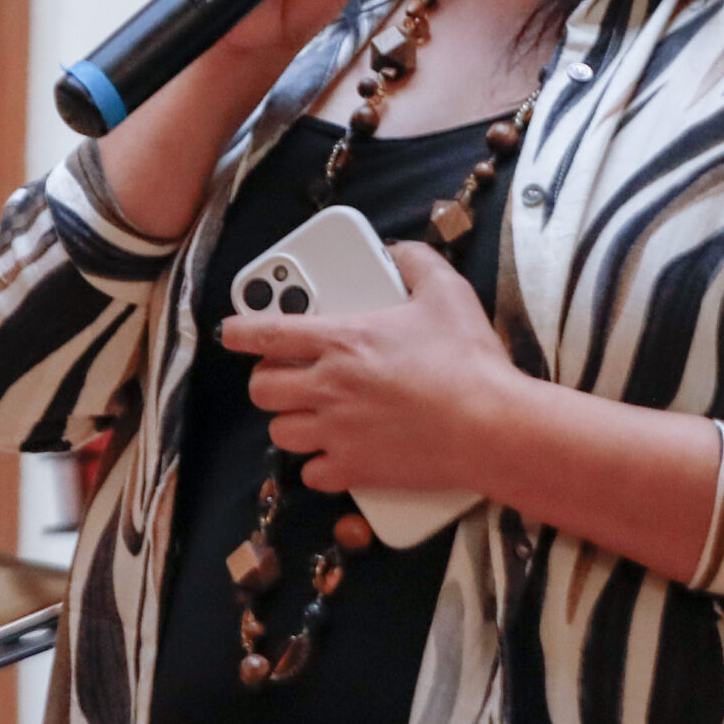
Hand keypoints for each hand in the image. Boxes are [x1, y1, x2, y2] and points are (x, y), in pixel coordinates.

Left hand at [220, 241, 519, 495]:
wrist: (490, 426)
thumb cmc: (469, 361)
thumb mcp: (448, 293)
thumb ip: (417, 262)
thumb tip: (400, 250)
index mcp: (344, 341)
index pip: (267, 333)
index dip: (241, 330)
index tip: (233, 332)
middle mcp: (329, 387)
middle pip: (262, 388)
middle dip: (267, 380)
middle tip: (288, 374)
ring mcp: (337, 432)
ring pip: (279, 432)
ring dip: (291, 421)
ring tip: (312, 413)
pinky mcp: (354, 469)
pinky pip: (311, 473)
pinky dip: (318, 464)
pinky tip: (336, 452)